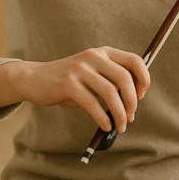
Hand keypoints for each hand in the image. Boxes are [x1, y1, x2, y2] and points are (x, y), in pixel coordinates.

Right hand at [23, 47, 150, 133]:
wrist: (35, 78)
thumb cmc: (69, 82)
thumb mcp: (92, 75)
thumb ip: (111, 82)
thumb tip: (132, 106)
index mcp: (103, 52)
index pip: (134, 60)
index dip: (143, 79)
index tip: (141, 96)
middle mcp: (93, 56)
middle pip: (124, 78)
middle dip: (132, 101)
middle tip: (131, 117)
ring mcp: (80, 69)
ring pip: (110, 92)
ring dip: (120, 113)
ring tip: (120, 126)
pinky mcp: (68, 83)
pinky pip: (92, 103)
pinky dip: (103, 118)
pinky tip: (106, 126)